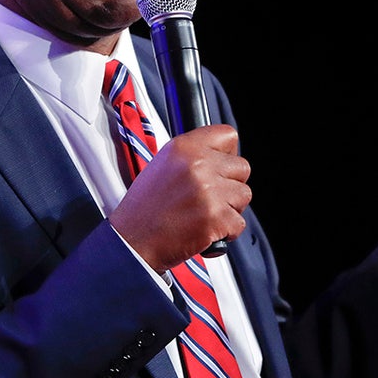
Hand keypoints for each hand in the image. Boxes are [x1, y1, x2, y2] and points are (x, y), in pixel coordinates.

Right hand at [110, 124, 251, 271]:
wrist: (133, 241)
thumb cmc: (144, 208)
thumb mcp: (163, 165)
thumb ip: (194, 156)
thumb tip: (222, 157)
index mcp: (184, 147)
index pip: (227, 135)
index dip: (228, 154)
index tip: (222, 166)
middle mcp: (198, 165)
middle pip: (242, 167)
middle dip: (231, 184)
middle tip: (211, 197)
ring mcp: (209, 191)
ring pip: (244, 196)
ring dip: (229, 208)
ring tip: (204, 215)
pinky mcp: (216, 218)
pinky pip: (238, 223)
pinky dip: (226, 232)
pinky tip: (205, 230)